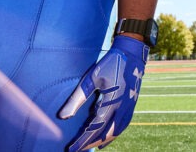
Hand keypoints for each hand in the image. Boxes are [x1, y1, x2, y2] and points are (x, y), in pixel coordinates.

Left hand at [58, 35, 148, 150]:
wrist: (132, 53)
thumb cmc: (110, 64)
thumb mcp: (91, 79)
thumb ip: (77, 98)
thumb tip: (63, 116)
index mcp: (111, 102)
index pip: (94, 128)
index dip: (82, 140)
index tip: (71, 148)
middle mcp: (122, 108)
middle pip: (105, 133)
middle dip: (90, 143)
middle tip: (77, 149)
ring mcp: (129, 107)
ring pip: (115, 132)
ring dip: (102, 140)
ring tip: (89, 146)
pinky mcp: (131, 105)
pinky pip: (122, 126)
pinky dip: (113, 135)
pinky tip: (106, 139)